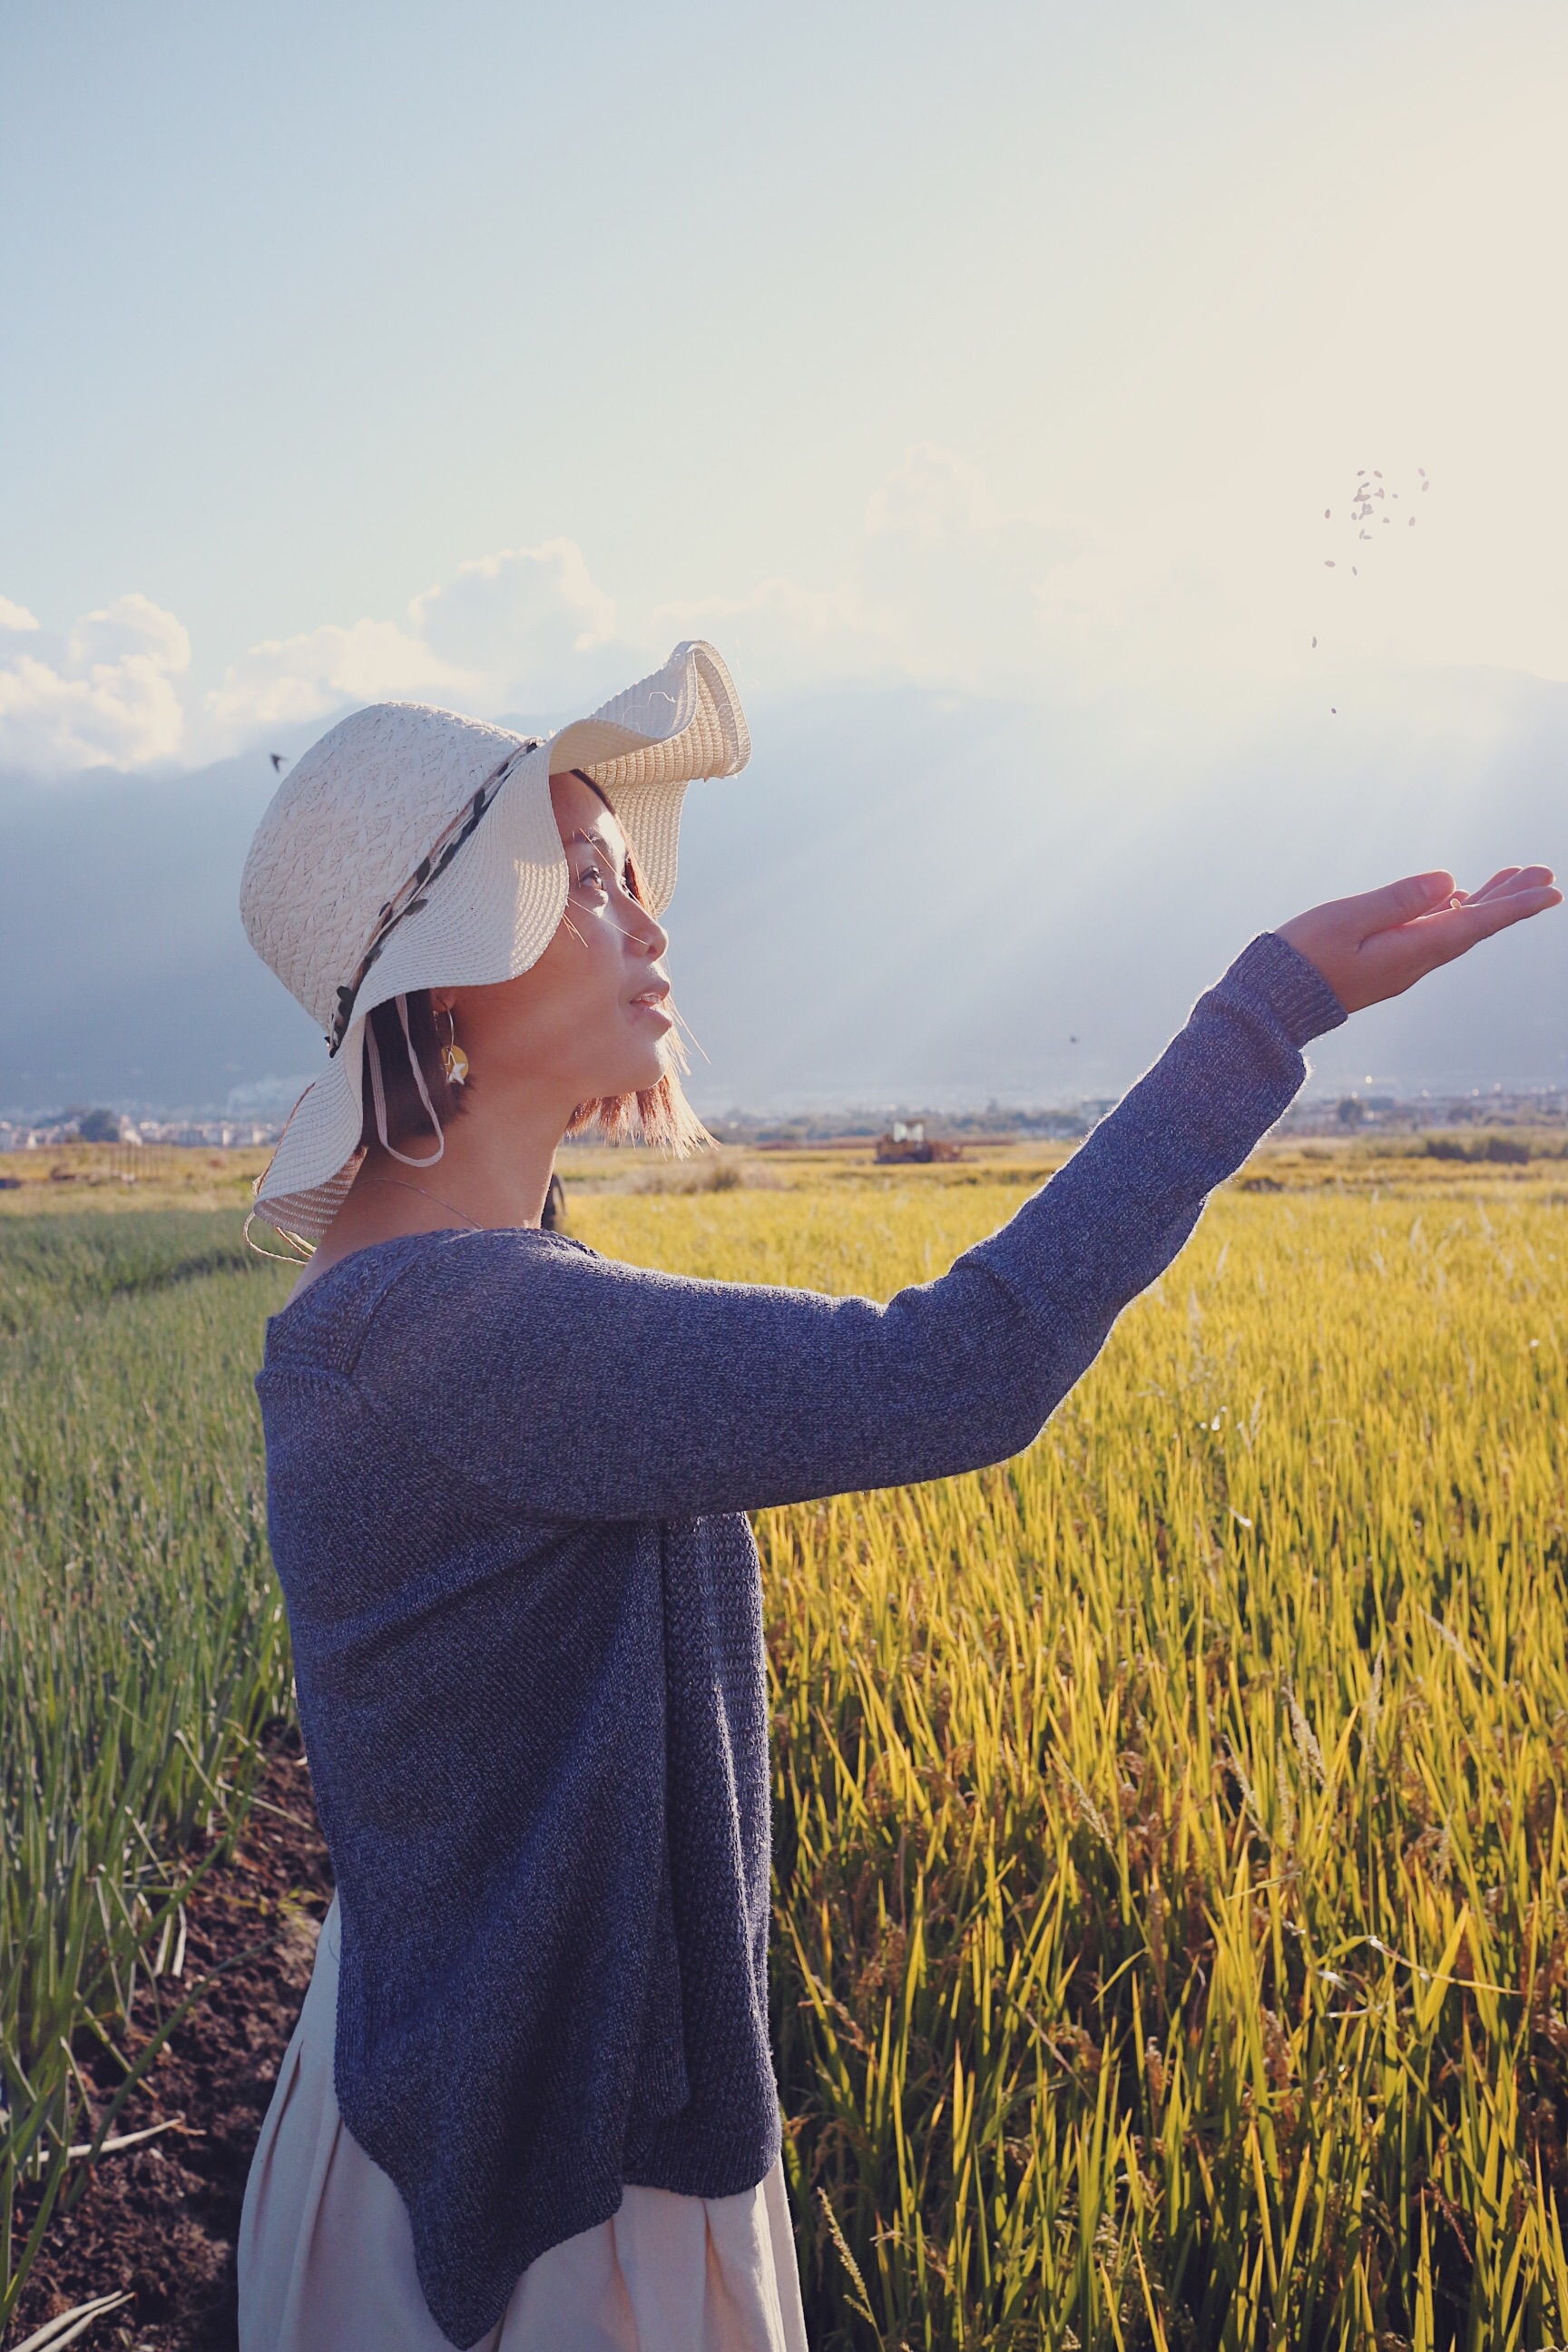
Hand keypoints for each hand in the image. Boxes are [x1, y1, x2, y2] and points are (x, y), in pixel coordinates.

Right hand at [1278, 866, 1561, 1013]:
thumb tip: (1448, 882)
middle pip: (1473, 926)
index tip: (1551, 892)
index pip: (1474, 924)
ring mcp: (1399, 966)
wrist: (1270, 1004)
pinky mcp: (1384, 965)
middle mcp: (1413, 963)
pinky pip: (1432, 936)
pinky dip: (1453, 914)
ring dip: (1486, 903)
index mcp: (1409, 951)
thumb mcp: (1345, 920)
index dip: (1514, 907)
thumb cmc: (1300, 959)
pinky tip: (1457, 899)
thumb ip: (1397, 901)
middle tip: (1544, 873)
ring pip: (1455, 930)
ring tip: (1513, 878)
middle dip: (1509, 899)